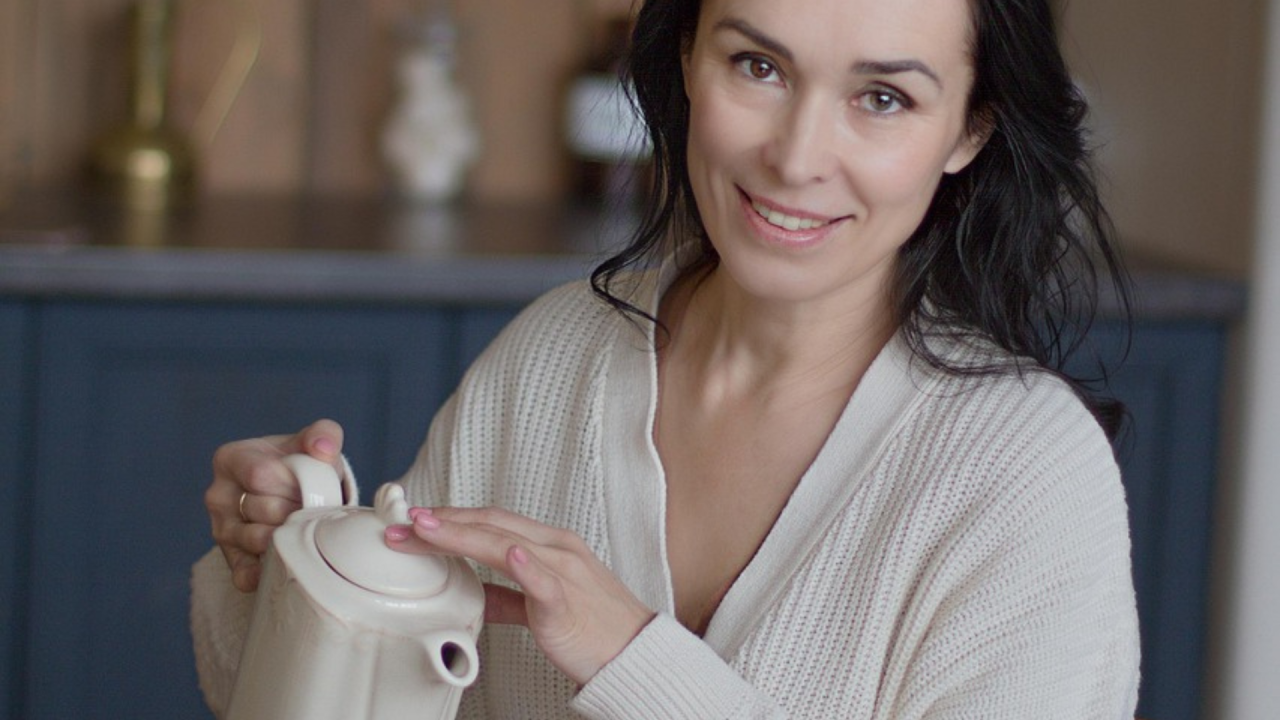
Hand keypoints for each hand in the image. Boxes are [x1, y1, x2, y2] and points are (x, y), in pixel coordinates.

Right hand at [205, 419, 345, 591]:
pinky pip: (243, 573)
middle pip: (262, 508)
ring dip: (287, 536)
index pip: (260, 474)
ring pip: (256, 539)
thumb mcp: (310, 443)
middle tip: (312, 507)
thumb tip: (323, 448)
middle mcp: (218, 494)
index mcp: (231, 459)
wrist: (292, 491)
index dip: (292, 482)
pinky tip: (280, 566)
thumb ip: (323, 434)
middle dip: (295, 509)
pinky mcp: (231, 558)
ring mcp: (221, 528)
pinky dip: (263, 573)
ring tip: (302, 527)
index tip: (308, 484)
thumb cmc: (298, 464)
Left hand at [385, 507, 655, 685]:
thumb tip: (474, 593)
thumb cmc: (594, 628)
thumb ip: (508, 595)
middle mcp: (556, 549)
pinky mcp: (567, 602)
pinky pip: (544, 580)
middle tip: (404, 523)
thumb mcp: (544, 602)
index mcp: (550, 545)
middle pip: (491, 525)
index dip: (452, 518)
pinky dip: (524, 564)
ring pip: (505, 544)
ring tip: (428, 529)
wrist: (634, 653)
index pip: (492, 521)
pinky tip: (506, 553)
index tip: (416, 520)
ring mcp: (563, 572)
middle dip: (443, 522)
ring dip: (462, 534)